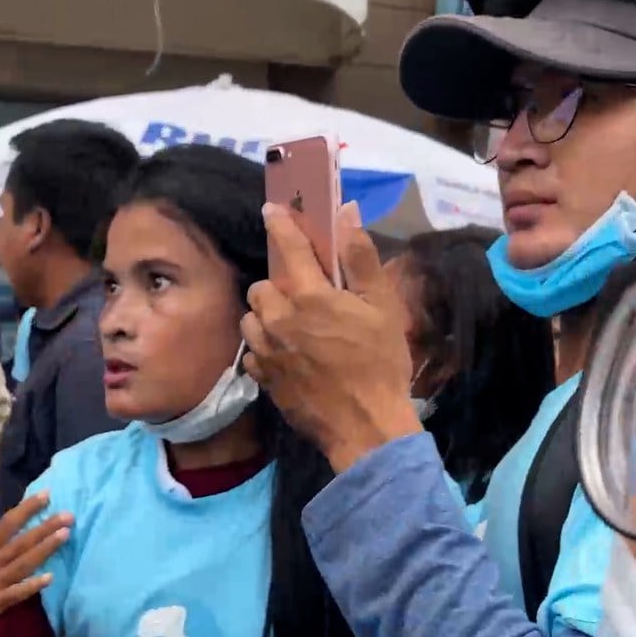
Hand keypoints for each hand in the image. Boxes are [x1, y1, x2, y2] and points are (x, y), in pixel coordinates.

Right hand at [0, 492, 72, 636]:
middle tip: (69, 514)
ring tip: (66, 535)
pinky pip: (15, 594)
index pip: (7, 524)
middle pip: (21, 541)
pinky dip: (31, 586)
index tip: (47, 495)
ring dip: (45, 548)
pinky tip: (49, 579)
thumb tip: (1, 542)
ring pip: (23, 563)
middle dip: (45, 526)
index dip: (27, 509)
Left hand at [241, 201, 422, 470]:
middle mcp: (279, 319)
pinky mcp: (264, 378)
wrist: (365, 426)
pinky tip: (286, 354)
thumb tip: (346, 213)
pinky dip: (264, 347)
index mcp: (310, 296)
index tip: (272, 210)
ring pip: (252, 318)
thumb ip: (361, 259)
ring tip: (291, 324)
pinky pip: (253, 351)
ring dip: (266, 315)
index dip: (280, 224)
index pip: (287, 246)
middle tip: (303, 294)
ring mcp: (267, 350)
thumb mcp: (383, 307)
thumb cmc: (381, 363)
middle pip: (262, 286)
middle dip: (278, 284)